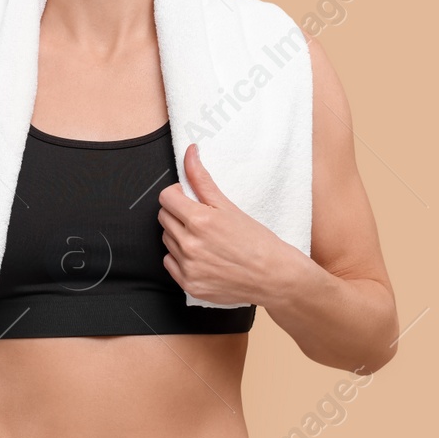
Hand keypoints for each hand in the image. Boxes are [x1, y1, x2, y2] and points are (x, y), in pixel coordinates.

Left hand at [157, 143, 291, 304]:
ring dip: (179, 235)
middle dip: (178, 214)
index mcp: (200, 220)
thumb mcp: (229, 206)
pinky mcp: (189, 284)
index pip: (166, 197)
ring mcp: (188, 266)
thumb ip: (201, 179)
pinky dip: (179, 259)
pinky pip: (169, 263)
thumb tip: (189, 153)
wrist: (274, 277)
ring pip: (166, 240)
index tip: (187, 198)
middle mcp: (190, 244)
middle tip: (200, 219)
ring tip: (204, 239)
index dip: (177, 194)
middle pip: (164, 218)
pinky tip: (200, 256)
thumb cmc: (256, 241)